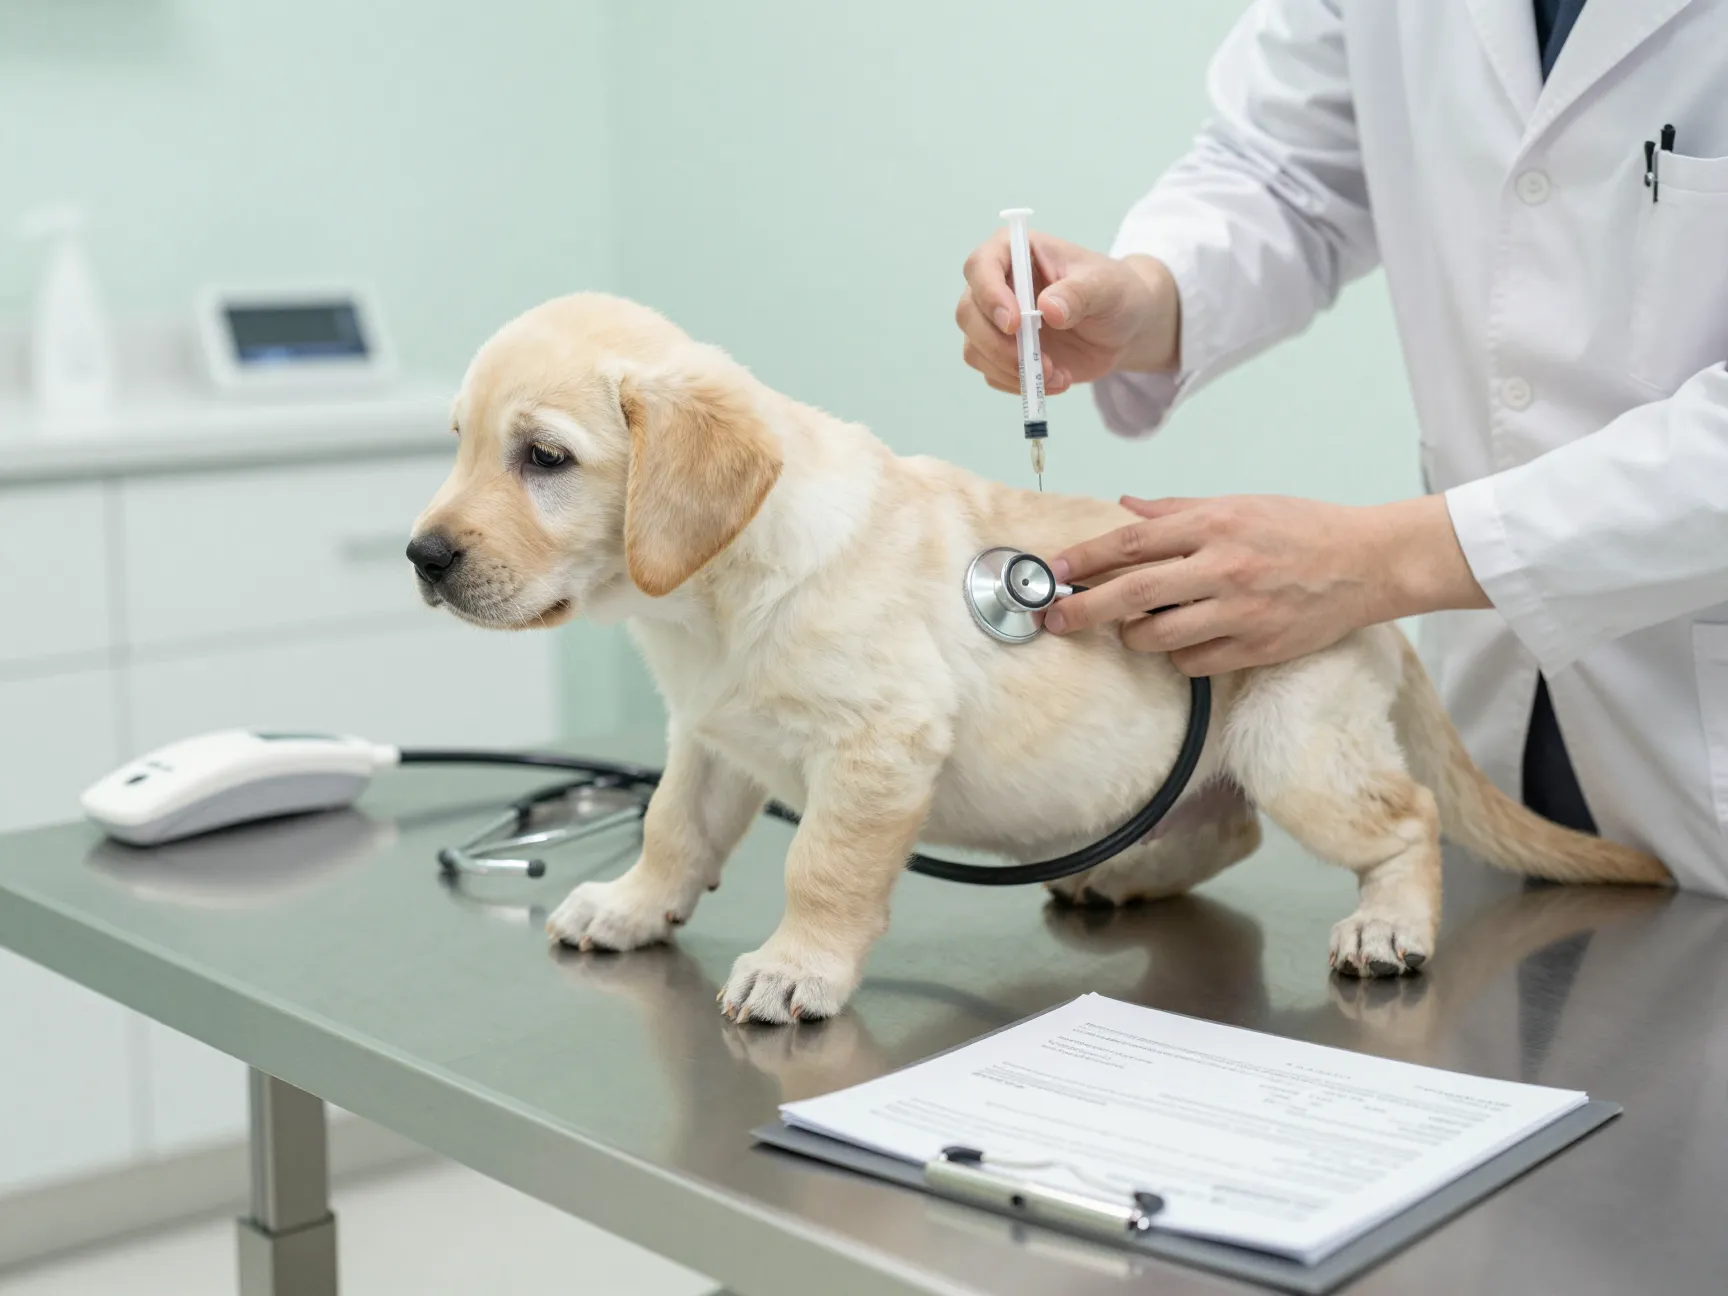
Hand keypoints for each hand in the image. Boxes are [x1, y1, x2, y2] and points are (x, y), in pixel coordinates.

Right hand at [957, 229, 1180, 396]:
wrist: (1123, 328)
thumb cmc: (1114, 292)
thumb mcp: (1106, 286)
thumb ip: (1078, 293)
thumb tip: (1048, 309)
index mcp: (1015, 252)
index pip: (981, 266)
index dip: (989, 295)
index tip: (1015, 324)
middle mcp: (997, 284)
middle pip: (968, 313)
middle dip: (998, 344)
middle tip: (1037, 361)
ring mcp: (995, 322)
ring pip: (975, 348)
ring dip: (1011, 369)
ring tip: (1057, 375)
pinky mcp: (1003, 353)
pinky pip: (992, 374)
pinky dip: (1021, 383)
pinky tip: (1056, 380)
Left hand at [1043, 494, 1488, 674]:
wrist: (1370, 562)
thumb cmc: (1302, 529)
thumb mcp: (1239, 504)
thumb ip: (1177, 511)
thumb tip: (1124, 506)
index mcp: (1214, 524)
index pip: (1132, 542)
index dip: (1086, 559)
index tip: (1054, 573)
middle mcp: (1223, 566)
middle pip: (1133, 592)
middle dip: (1083, 610)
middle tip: (1053, 621)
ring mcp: (1240, 610)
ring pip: (1158, 635)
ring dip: (1133, 636)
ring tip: (1134, 627)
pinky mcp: (1257, 647)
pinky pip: (1194, 662)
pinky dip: (1178, 656)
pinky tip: (1183, 642)